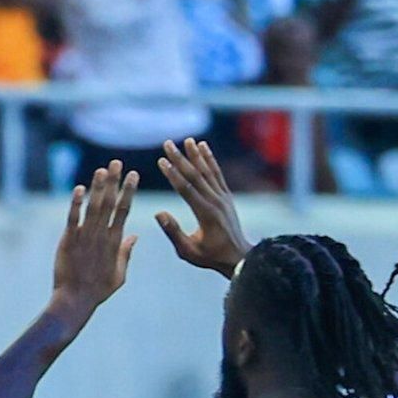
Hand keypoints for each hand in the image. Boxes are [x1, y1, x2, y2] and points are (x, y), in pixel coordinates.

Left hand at [50, 162, 137, 320]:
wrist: (75, 300)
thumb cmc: (98, 290)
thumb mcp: (119, 275)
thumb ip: (126, 253)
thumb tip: (135, 236)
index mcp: (115, 242)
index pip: (124, 210)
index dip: (129, 191)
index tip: (133, 174)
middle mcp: (101, 236)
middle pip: (109, 203)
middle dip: (114, 182)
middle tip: (117, 163)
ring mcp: (85, 237)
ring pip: (92, 207)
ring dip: (97, 187)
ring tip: (101, 170)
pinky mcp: (68, 241)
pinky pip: (72, 218)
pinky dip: (76, 203)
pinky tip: (80, 188)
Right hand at [154, 137, 249, 277]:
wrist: (238, 257)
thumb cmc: (210, 257)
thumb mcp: (188, 251)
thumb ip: (173, 232)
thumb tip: (159, 213)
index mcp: (205, 214)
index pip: (186, 189)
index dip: (173, 174)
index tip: (161, 161)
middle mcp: (216, 201)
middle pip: (196, 175)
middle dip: (180, 158)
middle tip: (168, 144)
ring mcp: (222, 197)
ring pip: (208, 171)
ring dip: (196, 155)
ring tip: (187, 140)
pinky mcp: (226, 196)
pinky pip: (217, 174)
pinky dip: (210, 160)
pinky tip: (204, 148)